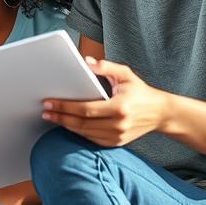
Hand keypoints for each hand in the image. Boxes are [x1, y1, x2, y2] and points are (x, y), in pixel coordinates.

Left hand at [43, 58, 169, 146]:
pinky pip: (92, 139)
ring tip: (52, 117)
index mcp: (119, 107)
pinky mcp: (116, 143)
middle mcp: (118, 124)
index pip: (85, 109)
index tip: (49, 102)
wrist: (160, 113)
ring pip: (85, 133)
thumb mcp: (126, 74)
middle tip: (45, 111)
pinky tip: (67, 124)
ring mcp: (117, 136)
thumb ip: (106, 67)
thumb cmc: (140, 91)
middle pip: (81, 124)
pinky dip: (78, 132)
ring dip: (66, 125)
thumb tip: (85, 62)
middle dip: (60, 117)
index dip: (65, 106)